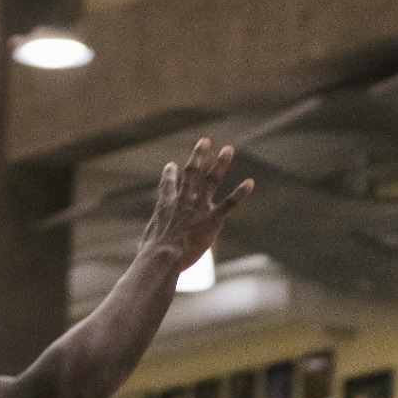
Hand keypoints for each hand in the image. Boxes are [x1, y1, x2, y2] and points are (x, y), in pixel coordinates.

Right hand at [141, 139, 253, 272]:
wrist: (162, 256)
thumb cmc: (151, 254)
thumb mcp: (148, 242)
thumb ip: (153, 239)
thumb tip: (147, 251)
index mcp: (165, 204)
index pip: (168, 184)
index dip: (170, 173)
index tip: (172, 165)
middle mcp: (183, 200)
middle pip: (192, 173)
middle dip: (199, 155)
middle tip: (205, 141)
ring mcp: (199, 207)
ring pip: (211, 180)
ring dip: (221, 164)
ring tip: (228, 149)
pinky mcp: (213, 219)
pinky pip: (229, 203)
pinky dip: (240, 192)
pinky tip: (250, 182)